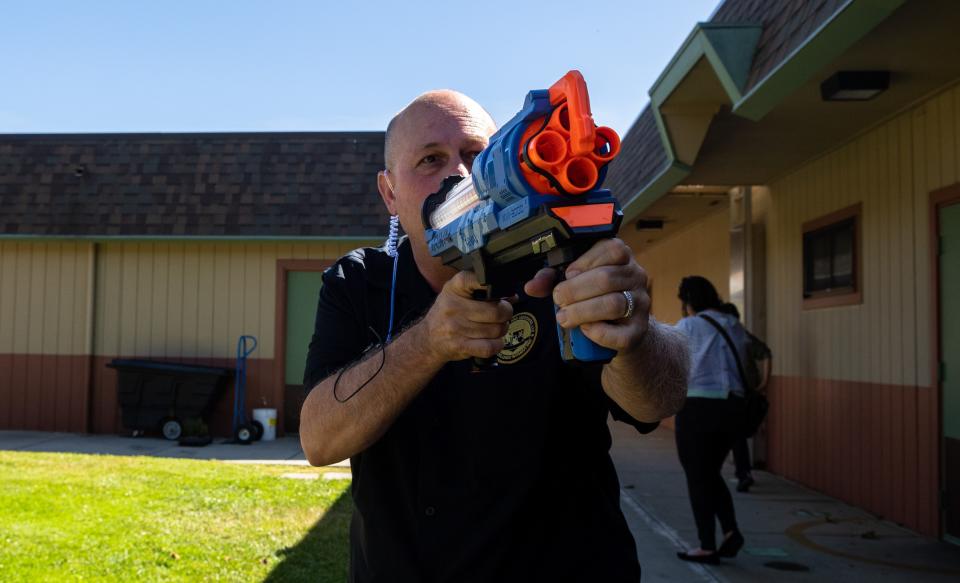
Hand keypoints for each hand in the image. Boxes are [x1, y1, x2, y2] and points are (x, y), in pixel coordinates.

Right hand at [420, 270, 513, 361]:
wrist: (428, 338)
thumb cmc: (448, 313)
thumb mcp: (457, 293)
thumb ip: (482, 290)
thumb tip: (513, 296)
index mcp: (455, 287)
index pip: (480, 280)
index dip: (493, 285)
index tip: (497, 291)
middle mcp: (454, 306)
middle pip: (497, 311)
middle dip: (506, 313)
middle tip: (502, 314)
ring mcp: (456, 327)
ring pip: (496, 330)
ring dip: (501, 330)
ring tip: (494, 327)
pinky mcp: (460, 345)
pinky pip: (490, 346)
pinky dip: (497, 344)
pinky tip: (493, 341)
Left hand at [524, 238, 649, 352]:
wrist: (623, 328)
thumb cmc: (596, 297)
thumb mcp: (577, 281)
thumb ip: (553, 279)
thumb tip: (531, 286)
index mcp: (622, 258)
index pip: (612, 249)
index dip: (585, 262)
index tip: (568, 275)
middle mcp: (636, 277)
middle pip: (606, 278)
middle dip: (575, 290)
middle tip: (558, 300)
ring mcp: (640, 304)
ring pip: (614, 304)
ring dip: (582, 312)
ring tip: (564, 317)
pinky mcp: (639, 331)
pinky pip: (621, 334)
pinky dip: (599, 333)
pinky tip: (586, 329)